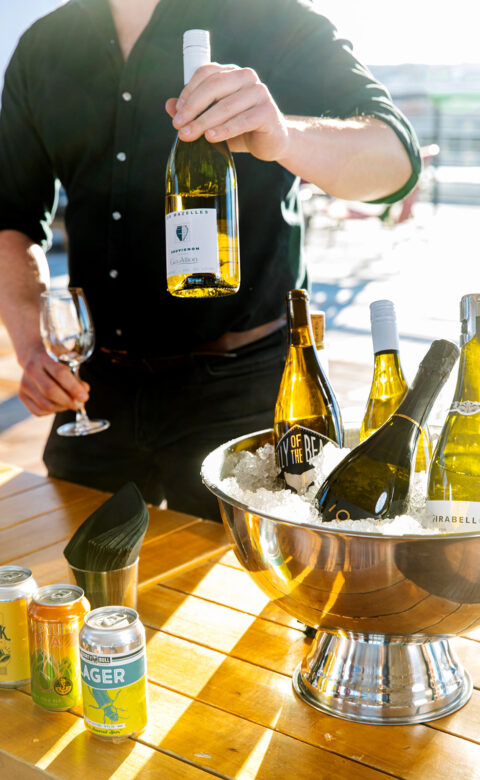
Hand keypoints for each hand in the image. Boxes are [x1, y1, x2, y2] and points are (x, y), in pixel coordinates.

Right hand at [18, 344, 89, 416]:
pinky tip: (58, 404)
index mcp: (44, 357)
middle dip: (68, 401)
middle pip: (50, 392)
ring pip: (45, 404)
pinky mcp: (22, 395)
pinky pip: (39, 411)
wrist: (33, 356)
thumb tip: (84, 390)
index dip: (74, 388)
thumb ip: (77, 375)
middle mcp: (31, 370)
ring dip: (62, 407)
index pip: (60, 374)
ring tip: (70, 403)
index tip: (84, 397)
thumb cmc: (55, 359)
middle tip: (79, 403)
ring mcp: (25, 384)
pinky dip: (52, 411)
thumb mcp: (68, 359)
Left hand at [166, 63, 289, 161]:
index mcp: (232, 73)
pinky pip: (243, 120)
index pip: (206, 73)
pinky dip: (225, 130)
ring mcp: (259, 92)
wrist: (271, 142)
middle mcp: (247, 77)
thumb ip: (193, 111)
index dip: (188, 92)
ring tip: (189, 135)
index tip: (176, 112)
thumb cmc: (241, 129)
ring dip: (204, 121)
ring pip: (226, 105)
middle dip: (192, 108)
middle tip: (178, 126)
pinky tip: (211, 138)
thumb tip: (168, 106)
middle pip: (214, 86)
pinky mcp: (268, 112)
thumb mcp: (214, 120)